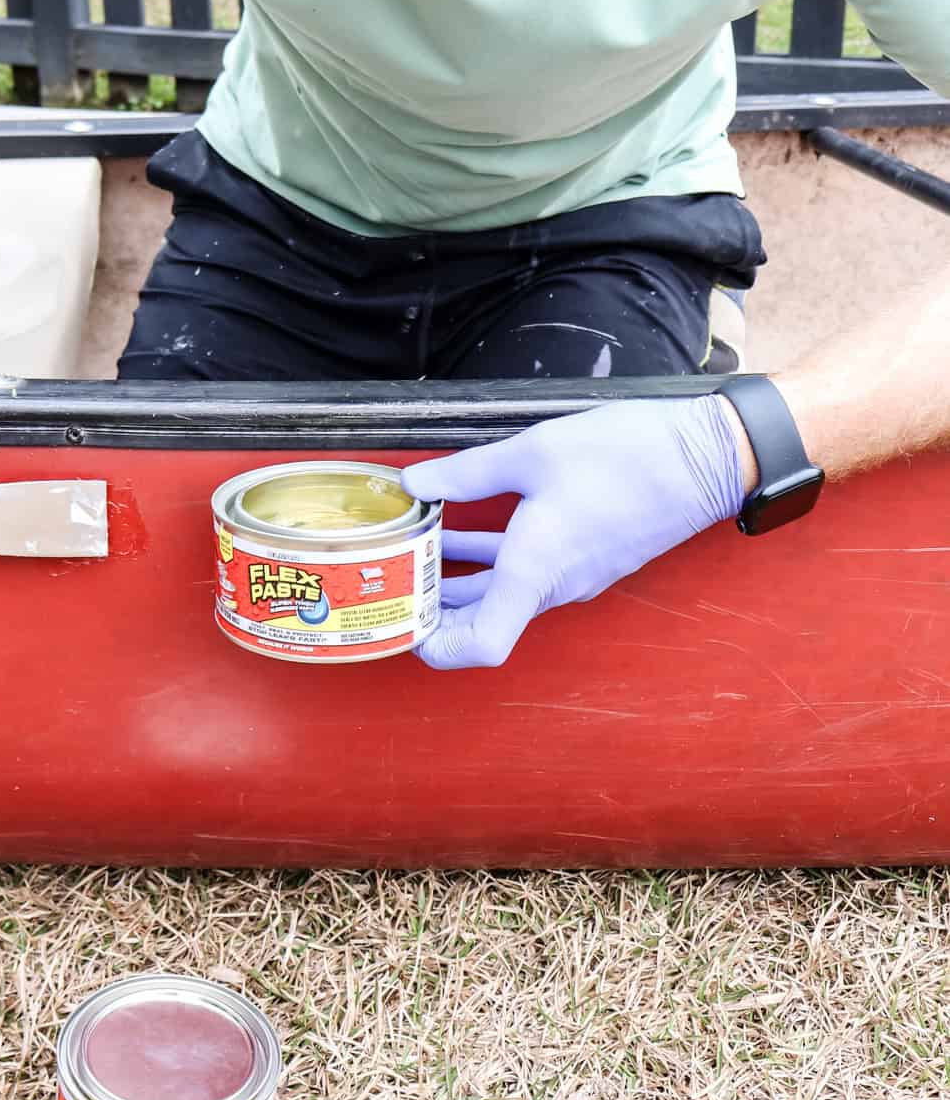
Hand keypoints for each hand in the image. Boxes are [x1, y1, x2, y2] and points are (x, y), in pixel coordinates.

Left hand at [403, 397, 745, 670]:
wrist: (708, 457)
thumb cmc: (631, 456)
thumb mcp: (534, 451)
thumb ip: (468, 471)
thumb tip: (416, 481)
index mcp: (537, 569)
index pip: (483, 645)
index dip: (438, 648)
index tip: (404, 626)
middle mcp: (556, 585)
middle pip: (484, 625)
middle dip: (434, 613)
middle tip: (393, 587)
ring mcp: (574, 575)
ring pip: (503, 596)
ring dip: (458, 583)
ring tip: (414, 557)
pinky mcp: (586, 557)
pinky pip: (526, 574)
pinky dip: (489, 563)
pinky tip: (461, 533)